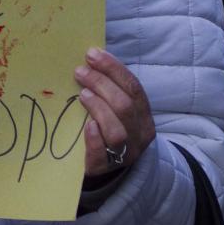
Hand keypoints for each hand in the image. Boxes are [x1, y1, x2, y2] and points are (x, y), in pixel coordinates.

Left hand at [75, 48, 155, 177]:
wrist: (103, 170)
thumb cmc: (106, 131)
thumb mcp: (115, 110)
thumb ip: (109, 90)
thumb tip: (90, 60)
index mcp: (143, 116)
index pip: (133, 87)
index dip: (113, 69)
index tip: (92, 54)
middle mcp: (139, 135)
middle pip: (125, 106)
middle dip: (101, 84)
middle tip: (80, 71)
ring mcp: (124, 154)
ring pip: (117, 130)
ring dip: (98, 107)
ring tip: (82, 94)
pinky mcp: (104, 168)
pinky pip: (102, 155)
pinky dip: (95, 138)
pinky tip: (86, 125)